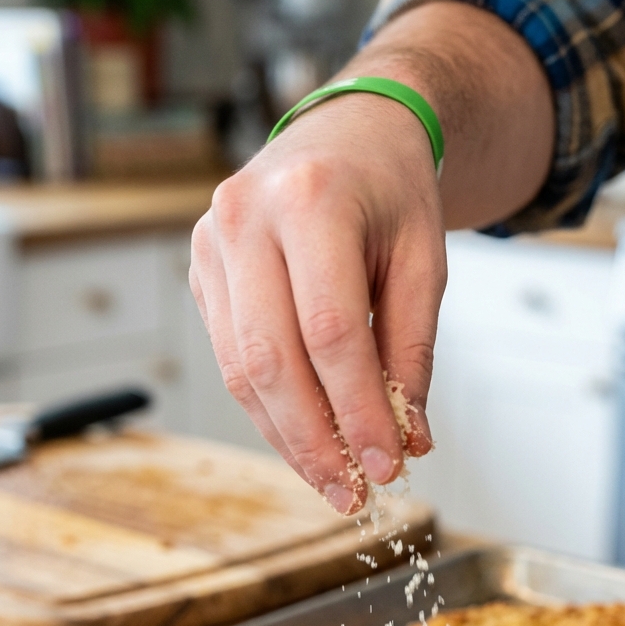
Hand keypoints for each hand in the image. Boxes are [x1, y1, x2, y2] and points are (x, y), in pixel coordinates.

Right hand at [190, 94, 445, 513]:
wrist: (347, 133)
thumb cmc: (390, 193)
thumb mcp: (423, 261)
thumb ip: (412, 350)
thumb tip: (409, 439)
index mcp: (310, 198)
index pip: (330, 330)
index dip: (357, 409)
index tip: (387, 464)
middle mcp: (244, 218)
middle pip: (272, 358)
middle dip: (314, 439)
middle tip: (352, 492)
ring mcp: (211, 244)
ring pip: (242, 369)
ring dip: (288, 437)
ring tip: (332, 481)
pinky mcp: (201, 272)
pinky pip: (232, 359)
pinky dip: (269, 411)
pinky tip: (305, 443)